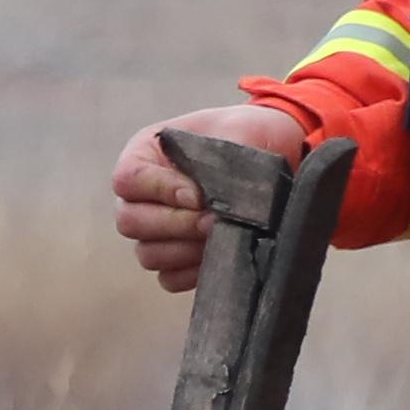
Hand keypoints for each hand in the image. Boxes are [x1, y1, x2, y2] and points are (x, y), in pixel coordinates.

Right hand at [113, 104, 291, 296]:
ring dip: (185, 250)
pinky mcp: (177, 258)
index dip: (161, 191)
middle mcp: (140, 196)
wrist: (281, 152)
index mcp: (143, 155)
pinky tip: (220, 255)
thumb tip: (210, 208)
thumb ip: (219, 161)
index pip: (128, 180)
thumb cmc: (252, 134)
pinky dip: (193, 273)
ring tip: (222, 236)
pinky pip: (169, 278)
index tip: (201, 196)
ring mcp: (155, 230)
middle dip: (176, 224)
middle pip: (130, 222)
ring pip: (148, 254)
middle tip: (214, 221)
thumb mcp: (239, 131)